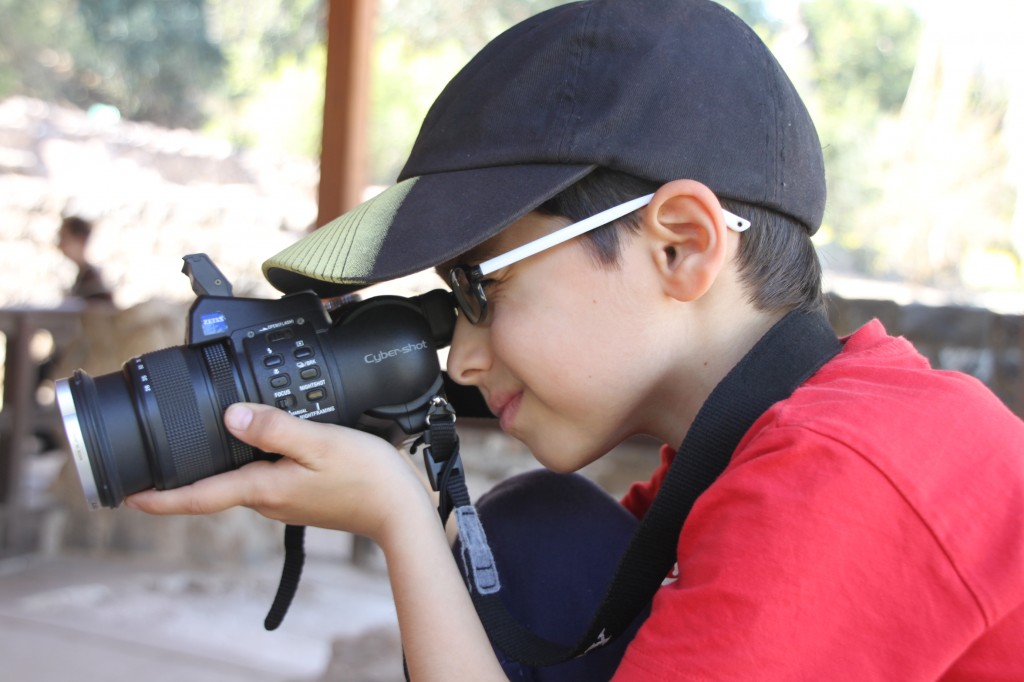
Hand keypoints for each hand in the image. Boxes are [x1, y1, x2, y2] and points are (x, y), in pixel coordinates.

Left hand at [126, 403, 433, 542]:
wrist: (400, 508)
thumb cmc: (366, 477)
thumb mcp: (319, 443)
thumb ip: (274, 428)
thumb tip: (231, 416)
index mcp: (265, 488)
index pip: (200, 497)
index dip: (162, 498)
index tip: (130, 495)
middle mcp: (269, 499)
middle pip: (214, 488)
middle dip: (183, 478)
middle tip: (156, 459)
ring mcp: (284, 499)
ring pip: (238, 480)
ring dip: (216, 467)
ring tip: (198, 443)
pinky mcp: (301, 494)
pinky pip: (262, 477)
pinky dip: (247, 462)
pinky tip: (255, 443)